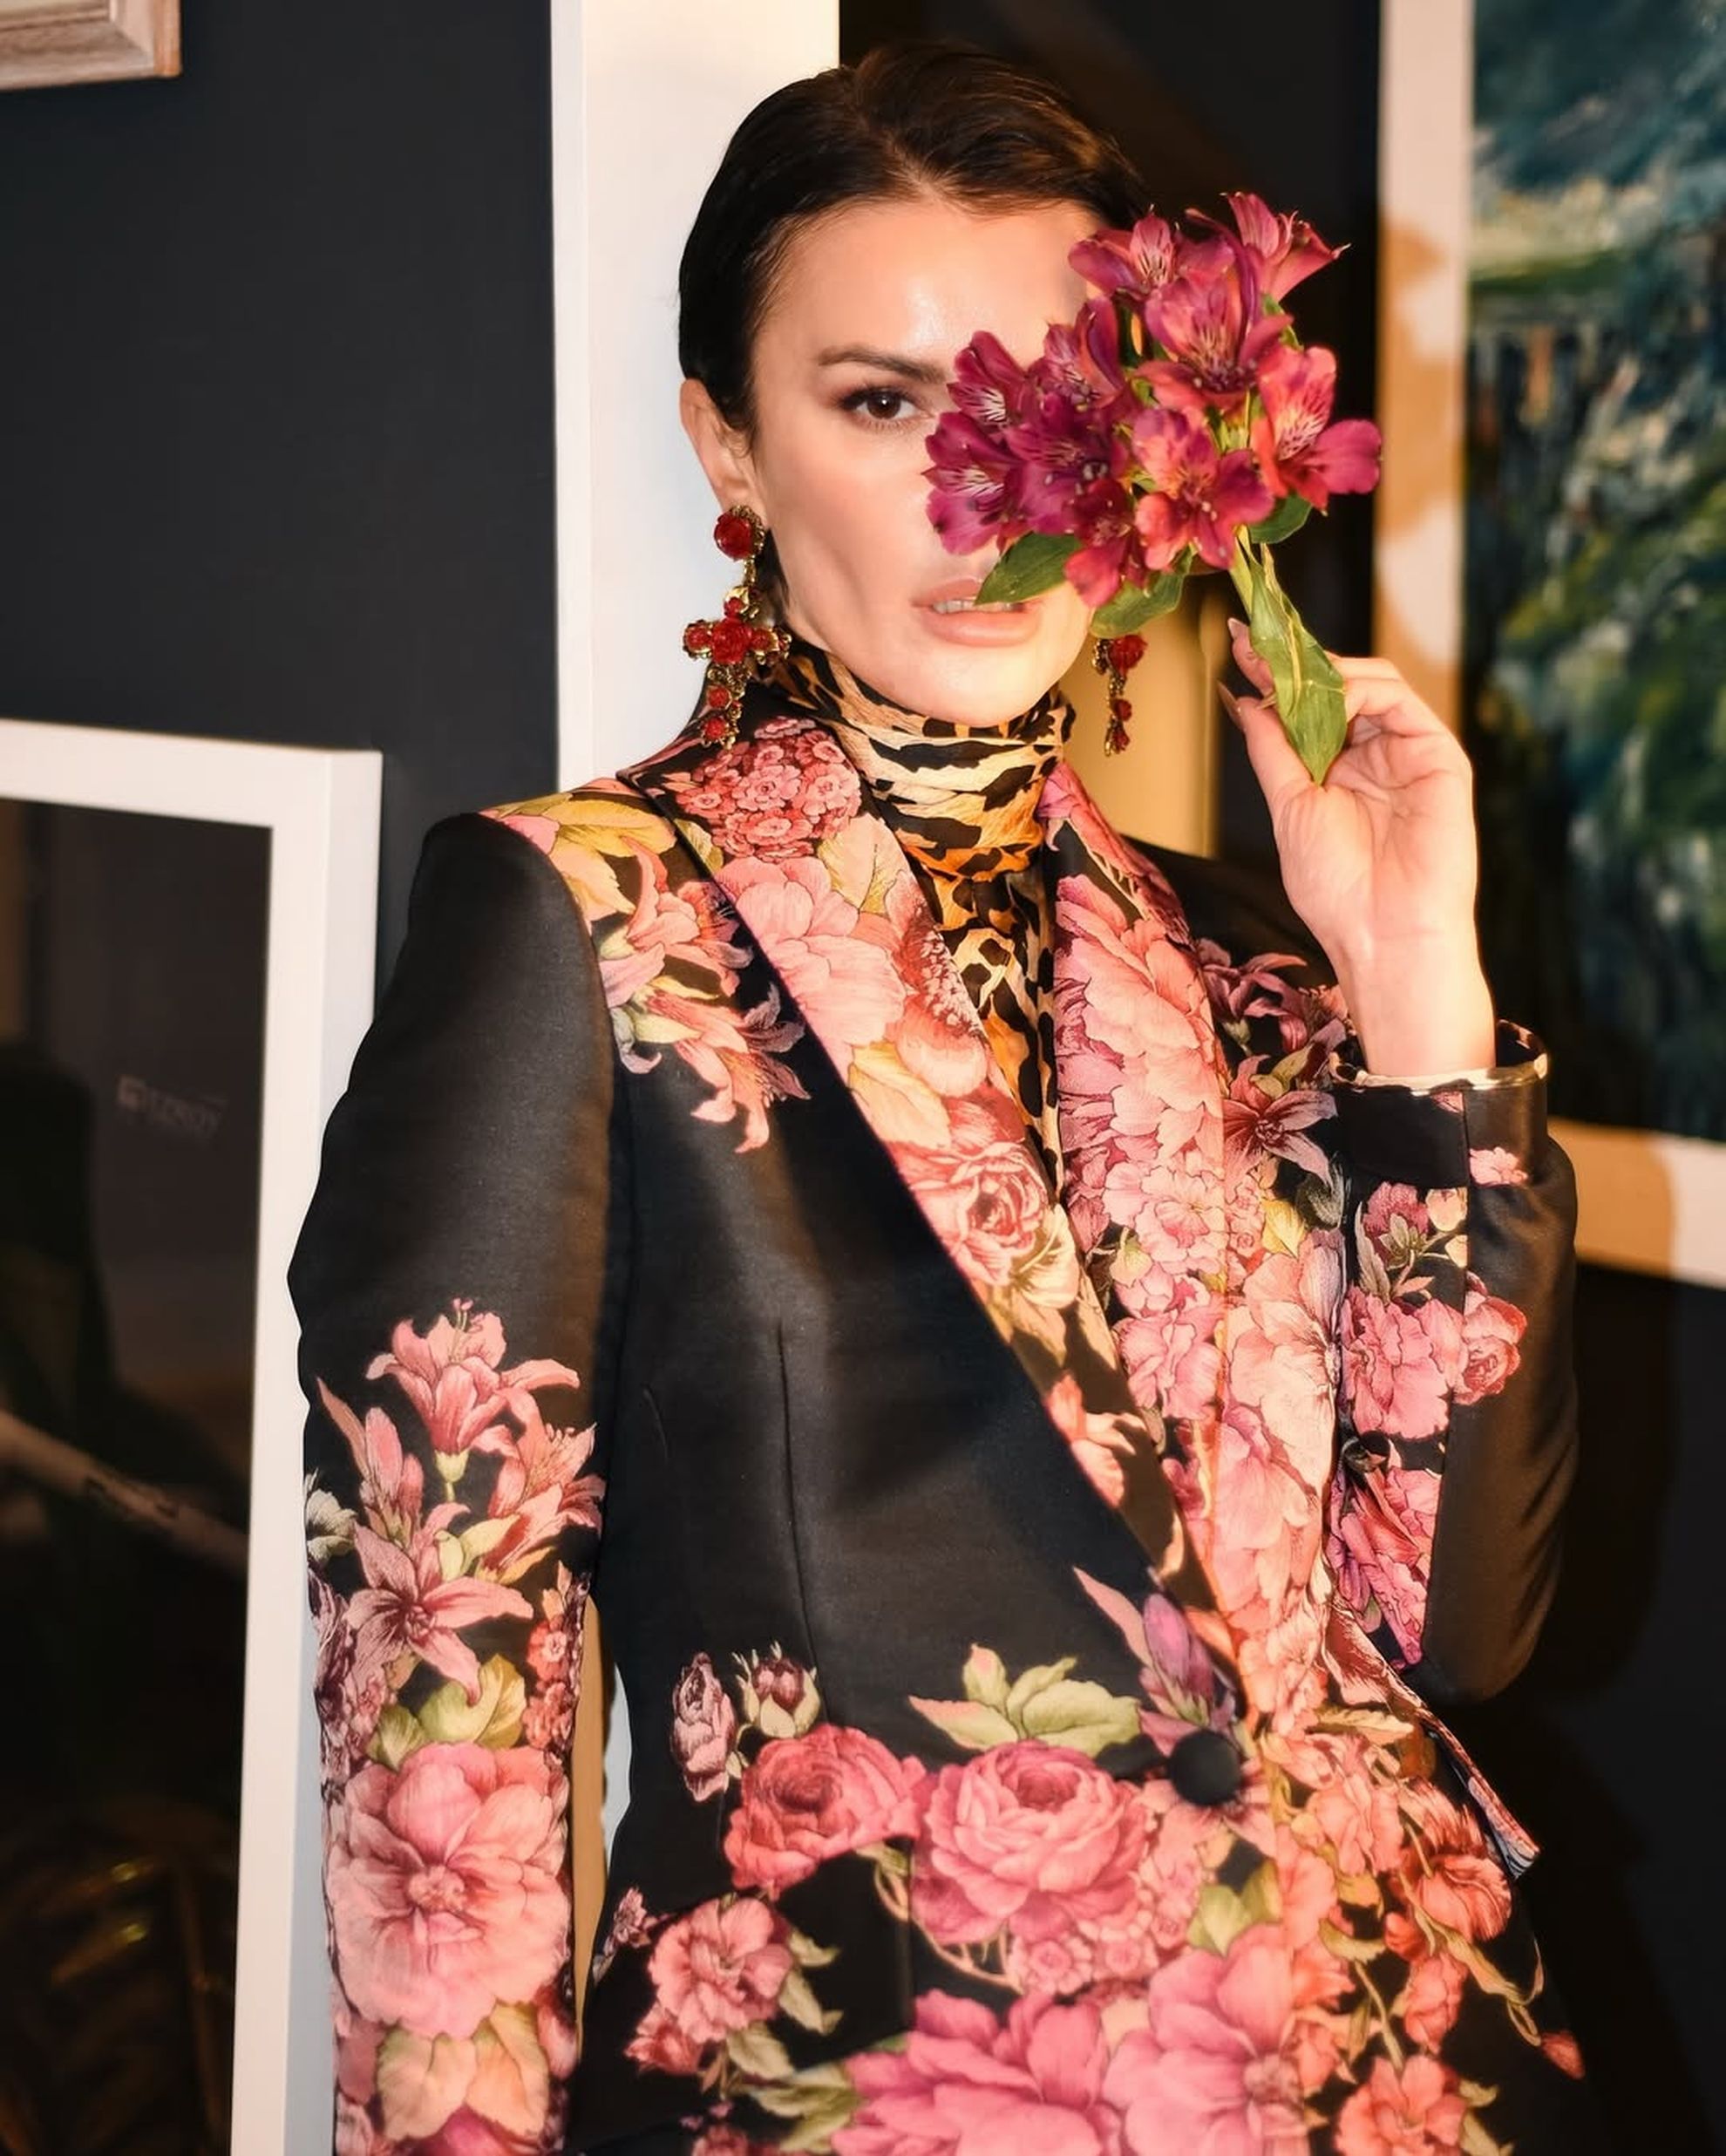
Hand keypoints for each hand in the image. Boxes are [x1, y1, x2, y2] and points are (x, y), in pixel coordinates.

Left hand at [1221, 616, 1495, 1072]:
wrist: (1386, 934)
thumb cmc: (1336, 887)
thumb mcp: (1289, 806)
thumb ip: (1272, 749)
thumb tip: (1244, 699)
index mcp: (1337, 771)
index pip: (1307, 710)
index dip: (1274, 677)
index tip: (1237, 646)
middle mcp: (1373, 756)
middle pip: (1337, 689)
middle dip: (1293, 664)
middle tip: (1252, 644)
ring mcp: (1407, 752)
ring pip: (1369, 684)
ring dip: (1322, 674)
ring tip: (1284, 675)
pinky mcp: (1439, 755)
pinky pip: (1400, 700)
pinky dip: (1360, 687)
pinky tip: (1327, 696)